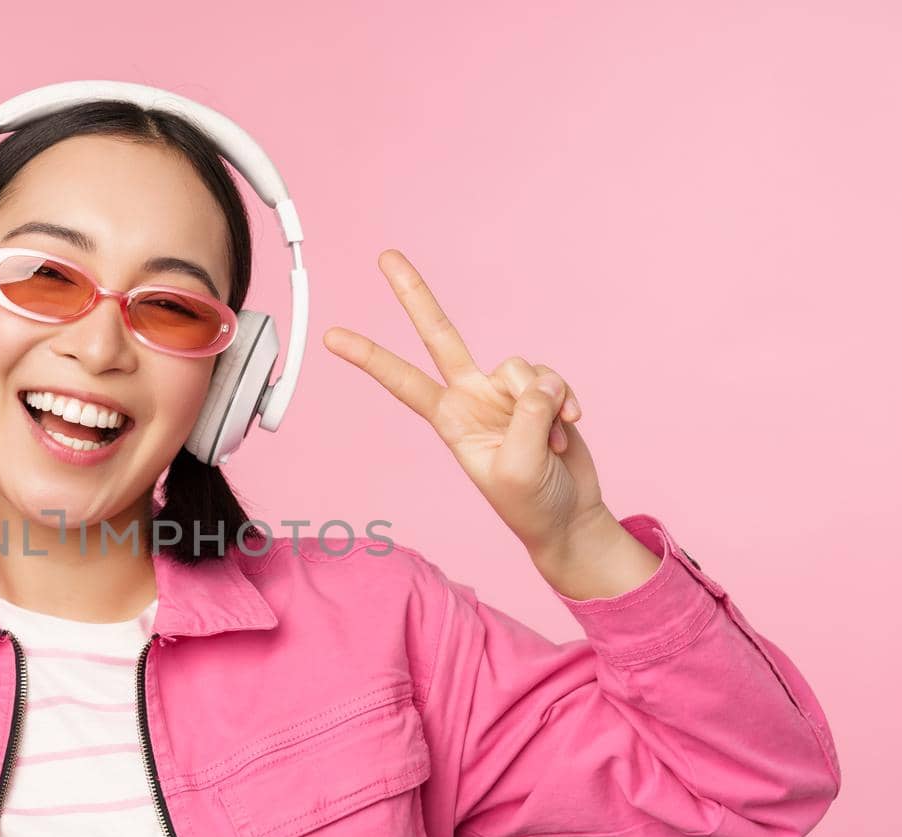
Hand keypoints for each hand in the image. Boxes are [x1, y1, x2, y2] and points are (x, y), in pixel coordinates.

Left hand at [323, 250, 605, 557]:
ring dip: (545, 402)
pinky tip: (569, 428)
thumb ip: (527, 416)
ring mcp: (504, 391)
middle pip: (438, 335)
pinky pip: (552, 376)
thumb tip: (539, 382)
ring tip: (550, 441)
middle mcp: (471, 397)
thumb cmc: (530, 503)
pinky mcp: (539, 390)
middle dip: (414, 294)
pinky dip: (566, 402)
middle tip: (385, 256)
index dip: (369, 357)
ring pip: (521, 365)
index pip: (402, 381)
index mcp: (449, 419)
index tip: (332, 337)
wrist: (567, 515)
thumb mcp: (519, 466)